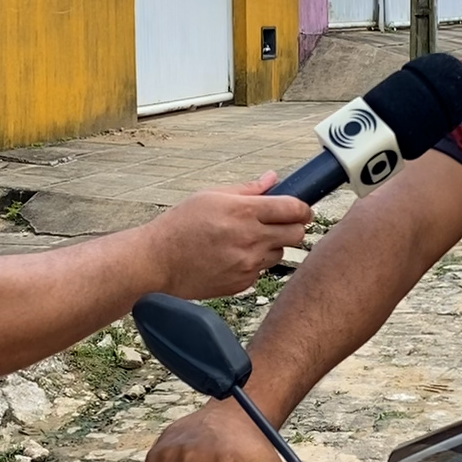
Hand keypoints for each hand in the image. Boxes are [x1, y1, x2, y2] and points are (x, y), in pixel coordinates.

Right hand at [145, 172, 310, 299]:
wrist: (157, 262)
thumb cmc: (180, 225)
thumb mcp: (210, 196)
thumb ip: (247, 189)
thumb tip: (272, 178)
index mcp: (244, 212)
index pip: (293, 209)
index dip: (303, 208)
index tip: (302, 210)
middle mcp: (250, 239)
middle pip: (297, 234)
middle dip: (294, 227)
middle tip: (281, 224)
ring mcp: (248, 264)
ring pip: (280, 253)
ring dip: (272, 246)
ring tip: (247, 241)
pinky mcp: (242, 283)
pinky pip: (262, 271)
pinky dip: (254, 263)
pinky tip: (233, 257)